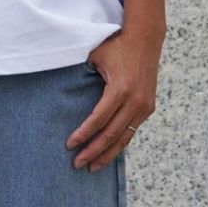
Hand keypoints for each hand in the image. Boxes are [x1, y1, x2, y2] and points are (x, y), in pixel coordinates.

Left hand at [66, 27, 163, 170]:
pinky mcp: (148, 108)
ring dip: (107, 154)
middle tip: (77, 164)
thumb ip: (79, 73)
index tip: (70, 145)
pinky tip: (107, 153)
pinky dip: (118, 144)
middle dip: (93, 152)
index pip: (98, 120)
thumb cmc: (116, 46)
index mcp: (120, 89)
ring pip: (124, 138)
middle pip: (111, 135)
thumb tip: (59, 90)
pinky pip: (131, 131)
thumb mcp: (95, 56)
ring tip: (92, 167)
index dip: (83, 135)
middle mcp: (135, 101)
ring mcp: (144, 106)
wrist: (146, 38)